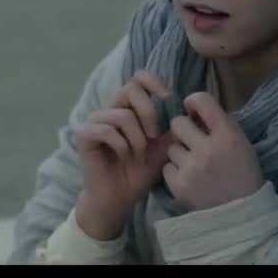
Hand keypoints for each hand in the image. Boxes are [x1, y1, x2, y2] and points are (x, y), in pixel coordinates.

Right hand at [75, 71, 175, 240]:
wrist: (120, 199)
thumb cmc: (140, 173)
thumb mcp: (163, 149)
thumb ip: (174, 129)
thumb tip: (193, 112)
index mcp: (128, 108)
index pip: (137, 78)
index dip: (153, 81)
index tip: (168, 97)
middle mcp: (110, 110)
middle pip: (130, 90)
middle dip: (148, 112)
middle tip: (154, 136)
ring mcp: (94, 121)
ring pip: (122, 115)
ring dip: (136, 138)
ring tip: (138, 154)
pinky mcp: (84, 135)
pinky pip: (106, 130)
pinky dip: (121, 145)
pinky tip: (124, 157)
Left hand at [163, 91, 264, 211]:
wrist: (241, 214)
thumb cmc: (243, 174)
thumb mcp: (241, 143)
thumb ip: (220, 124)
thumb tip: (194, 110)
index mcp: (228, 135)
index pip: (202, 100)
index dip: (193, 102)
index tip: (192, 109)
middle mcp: (208, 149)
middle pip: (178, 123)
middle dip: (183, 129)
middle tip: (191, 140)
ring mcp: (191, 168)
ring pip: (171, 146)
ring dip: (179, 152)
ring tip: (193, 163)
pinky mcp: (179, 186)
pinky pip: (166, 167)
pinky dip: (175, 171)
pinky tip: (188, 177)